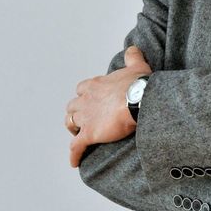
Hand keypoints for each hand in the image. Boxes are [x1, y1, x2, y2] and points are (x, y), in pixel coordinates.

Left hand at [65, 46, 151, 167]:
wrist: (139, 100)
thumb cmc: (138, 84)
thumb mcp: (136, 65)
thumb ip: (132, 56)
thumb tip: (132, 48)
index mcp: (95, 84)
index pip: (82, 88)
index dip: (85, 95)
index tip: (92, 99)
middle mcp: (86, 99)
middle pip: (72, 106)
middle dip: (76, 112)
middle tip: (84, 119)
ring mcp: (86, 117)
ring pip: (71, 124)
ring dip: (74, 129)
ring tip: (79, 136)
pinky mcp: (89, 133)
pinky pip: (75, 146)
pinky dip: (74, 154)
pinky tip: (74, 162)